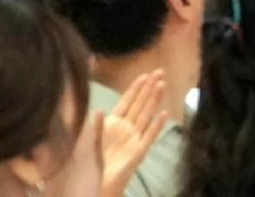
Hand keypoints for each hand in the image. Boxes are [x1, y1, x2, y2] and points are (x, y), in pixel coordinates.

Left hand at [99, 72, 168, 196]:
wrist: (100, 183)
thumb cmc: (93, 162)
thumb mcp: (90, 142)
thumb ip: (96, 126)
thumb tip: (98, 109)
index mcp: (114, 124)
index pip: (127, 101)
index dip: (135, 88)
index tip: (144, 75)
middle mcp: (127, 128)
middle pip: (140, 104)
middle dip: (149, 87)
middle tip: (159, 72)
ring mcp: (135, 138)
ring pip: (147, 114)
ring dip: (154, 99)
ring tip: (162, 84)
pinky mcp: (140, 150)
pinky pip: (150, 135)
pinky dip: (158, 124)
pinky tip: (165, 113)